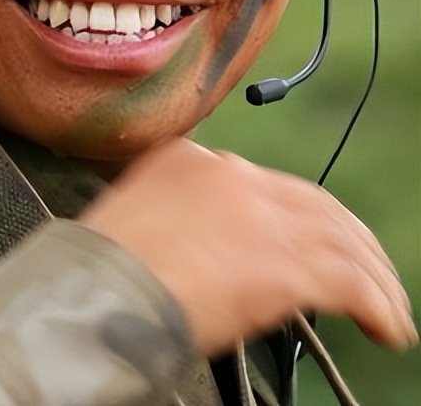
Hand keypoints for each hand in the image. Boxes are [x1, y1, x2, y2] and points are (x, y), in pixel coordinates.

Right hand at [78, 138, 417, 357]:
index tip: (313, 241)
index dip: (301, 216)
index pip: (265, 183)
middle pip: (314, 203)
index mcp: (188, 159)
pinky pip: (352, 282)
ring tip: (390, 307)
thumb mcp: (135, 216)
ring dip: (375, 276)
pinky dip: (379, 306)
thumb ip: (180, 213)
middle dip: (351, 240)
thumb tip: (215, 245)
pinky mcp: (285, 261)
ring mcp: (261, 213)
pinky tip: (387, 327)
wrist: (95, 289)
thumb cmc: (99, 268)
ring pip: (342, 239)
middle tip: (372, 273)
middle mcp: (230, 174)